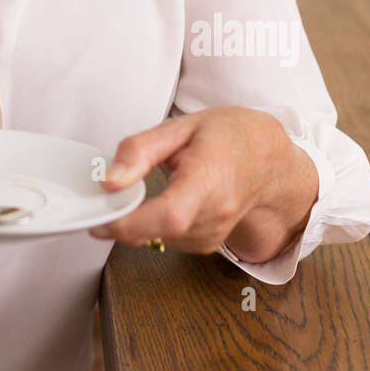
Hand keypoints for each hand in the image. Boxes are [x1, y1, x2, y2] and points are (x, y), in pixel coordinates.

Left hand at [89, 106, 310, 255]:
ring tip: (136, 193)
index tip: (101, 217)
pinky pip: (168, 241)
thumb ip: (140, 151)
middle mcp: (216, 212)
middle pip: (158, 232)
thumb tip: (109, 181)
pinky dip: (152, 226)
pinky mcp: (208, 243)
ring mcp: (215, 232)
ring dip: (136, 223)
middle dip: (121, 221)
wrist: (269, 159)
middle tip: (104, 200)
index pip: (170, 215)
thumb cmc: (228, 137)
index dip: (131, 222)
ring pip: (158, 240)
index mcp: (210, 178)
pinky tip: (157, 204)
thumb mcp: (181, 127)